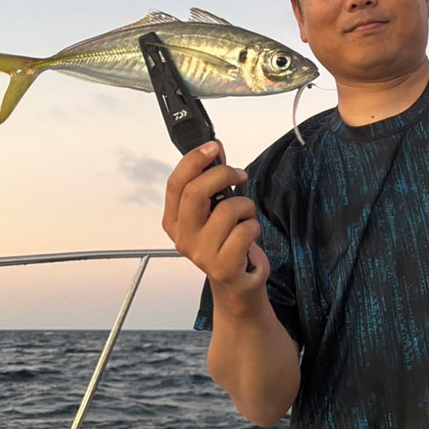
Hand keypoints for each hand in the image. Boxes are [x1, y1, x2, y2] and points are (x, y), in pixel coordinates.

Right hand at [162, 142, 270, 302]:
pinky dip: (254, 227)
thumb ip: (212, 181)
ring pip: (227, 210)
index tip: (213, 147)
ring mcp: (201, 254)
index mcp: (174, 221)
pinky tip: (250, 236)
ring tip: (246, 217)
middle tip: (240, 175)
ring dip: (246, 206)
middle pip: (196, 192)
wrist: (237, 282)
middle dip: (223, 174)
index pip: (176, 183)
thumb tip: (215, 149)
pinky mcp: (223, 267)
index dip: (194, 160)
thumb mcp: (214, 210)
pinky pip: (244, 231)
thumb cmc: (226, 241)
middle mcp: (183, 237)